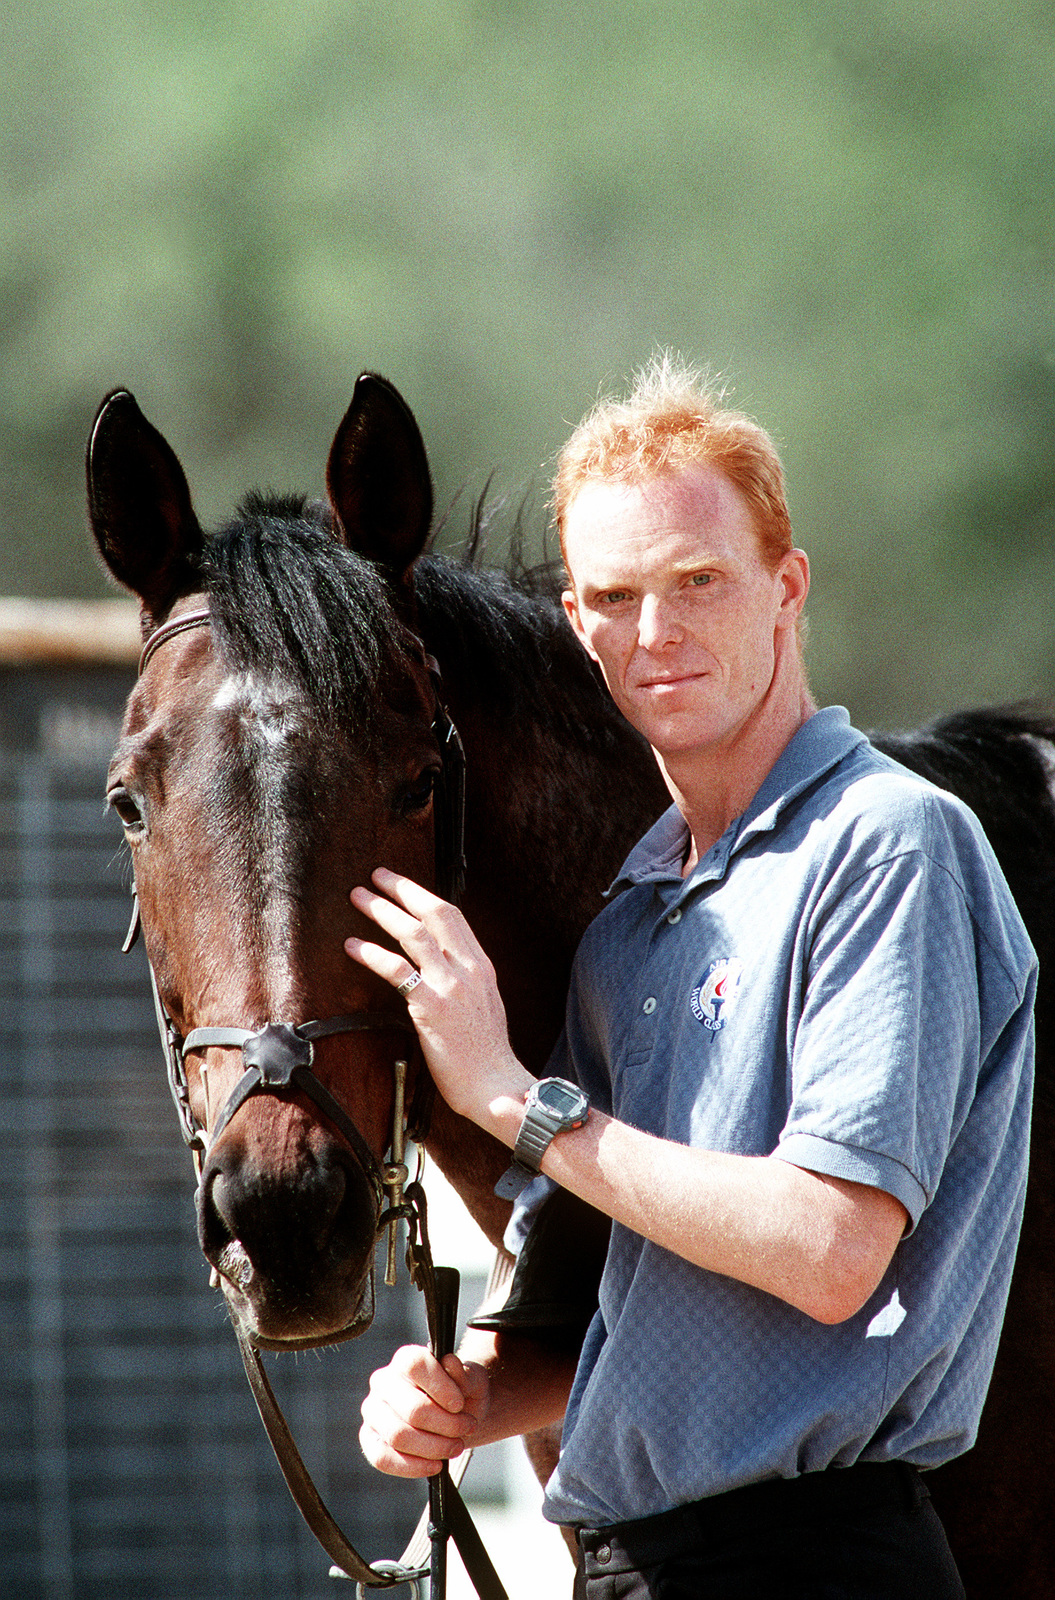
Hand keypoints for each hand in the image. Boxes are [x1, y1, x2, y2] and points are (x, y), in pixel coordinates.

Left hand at [345, 868, 532, 1126]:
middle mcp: (468, 969)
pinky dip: (371, 953)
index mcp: (481, 967)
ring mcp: (451, 986)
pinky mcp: (431, 1008)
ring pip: (413, 933)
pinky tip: (352, 946)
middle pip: (434, 913)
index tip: (400, 883)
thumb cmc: (486, 1056)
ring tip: (358, 898)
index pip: (453, 917)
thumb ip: (464, 982)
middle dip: (402, 889)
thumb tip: (438, 969)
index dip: (423, 895)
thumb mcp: (484, 1007)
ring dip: (382, 910)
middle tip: (375, 876)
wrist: (496, 1087)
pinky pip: (396, 970)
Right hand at [359, 1344, 490, 1477]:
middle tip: (467, 1428)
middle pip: (412, 1408)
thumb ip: (464, 1374)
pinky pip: (382, 1458)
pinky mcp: (369, 1439)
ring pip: (398, 1435)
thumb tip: (449, 1364)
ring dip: (434, 1447)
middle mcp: (383, 1381)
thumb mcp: (473, 1380)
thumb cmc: (461, 1395)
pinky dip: (413, 1467)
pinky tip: (436, 1465)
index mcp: (406, 1359)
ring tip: (456, 1446)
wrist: (456, 1418)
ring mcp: (373, 1411)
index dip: (440, 1387)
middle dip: (446, 1425)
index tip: (459, 1405)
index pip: (415, 1365)